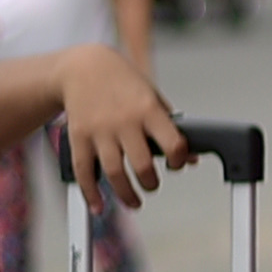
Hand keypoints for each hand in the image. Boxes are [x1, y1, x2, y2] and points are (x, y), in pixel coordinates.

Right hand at [54, 48, 186, 205]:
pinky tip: (99, 205)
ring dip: (126, 194)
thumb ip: (171, 127)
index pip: (173, 143)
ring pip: (114, 172)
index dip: (179, 160)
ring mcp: (100, 131)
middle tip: (152, 185)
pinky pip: (84, 171)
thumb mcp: (153, 96)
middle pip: (142, 165)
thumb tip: (191, 158)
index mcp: (148, 110)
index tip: (177, 165)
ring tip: (134, 201)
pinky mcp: (79, 137)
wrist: (83, 67)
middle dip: (151, 183)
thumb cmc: (122, 82)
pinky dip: (91, 193)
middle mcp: (125, 122)